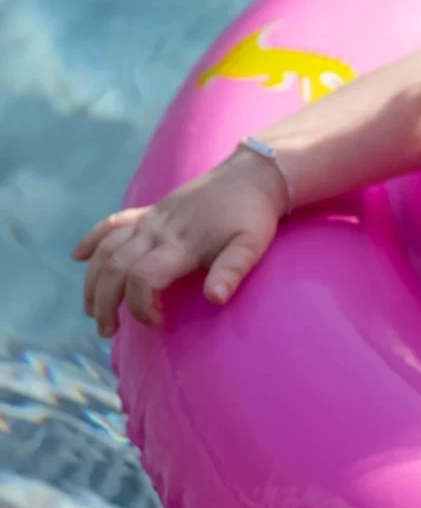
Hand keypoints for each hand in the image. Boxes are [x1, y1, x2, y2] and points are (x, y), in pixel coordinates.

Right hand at [72, 149, 285, 337]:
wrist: (254, 176)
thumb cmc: (254, 215)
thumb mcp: (251, 245)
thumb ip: (232, 271)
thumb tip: (215, 299)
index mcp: (182, 243)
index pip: (143, 278)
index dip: (141, 306)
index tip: (158, 323)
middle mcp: (158, 230)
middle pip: (115, 268)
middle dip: (105, 303)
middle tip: (109, 331)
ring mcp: (152, 218)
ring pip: (107, 249)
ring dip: (93, 281)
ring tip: (91, 310)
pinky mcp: (153, 210)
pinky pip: (114, 223)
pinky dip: (93, 238)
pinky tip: (78, 255)